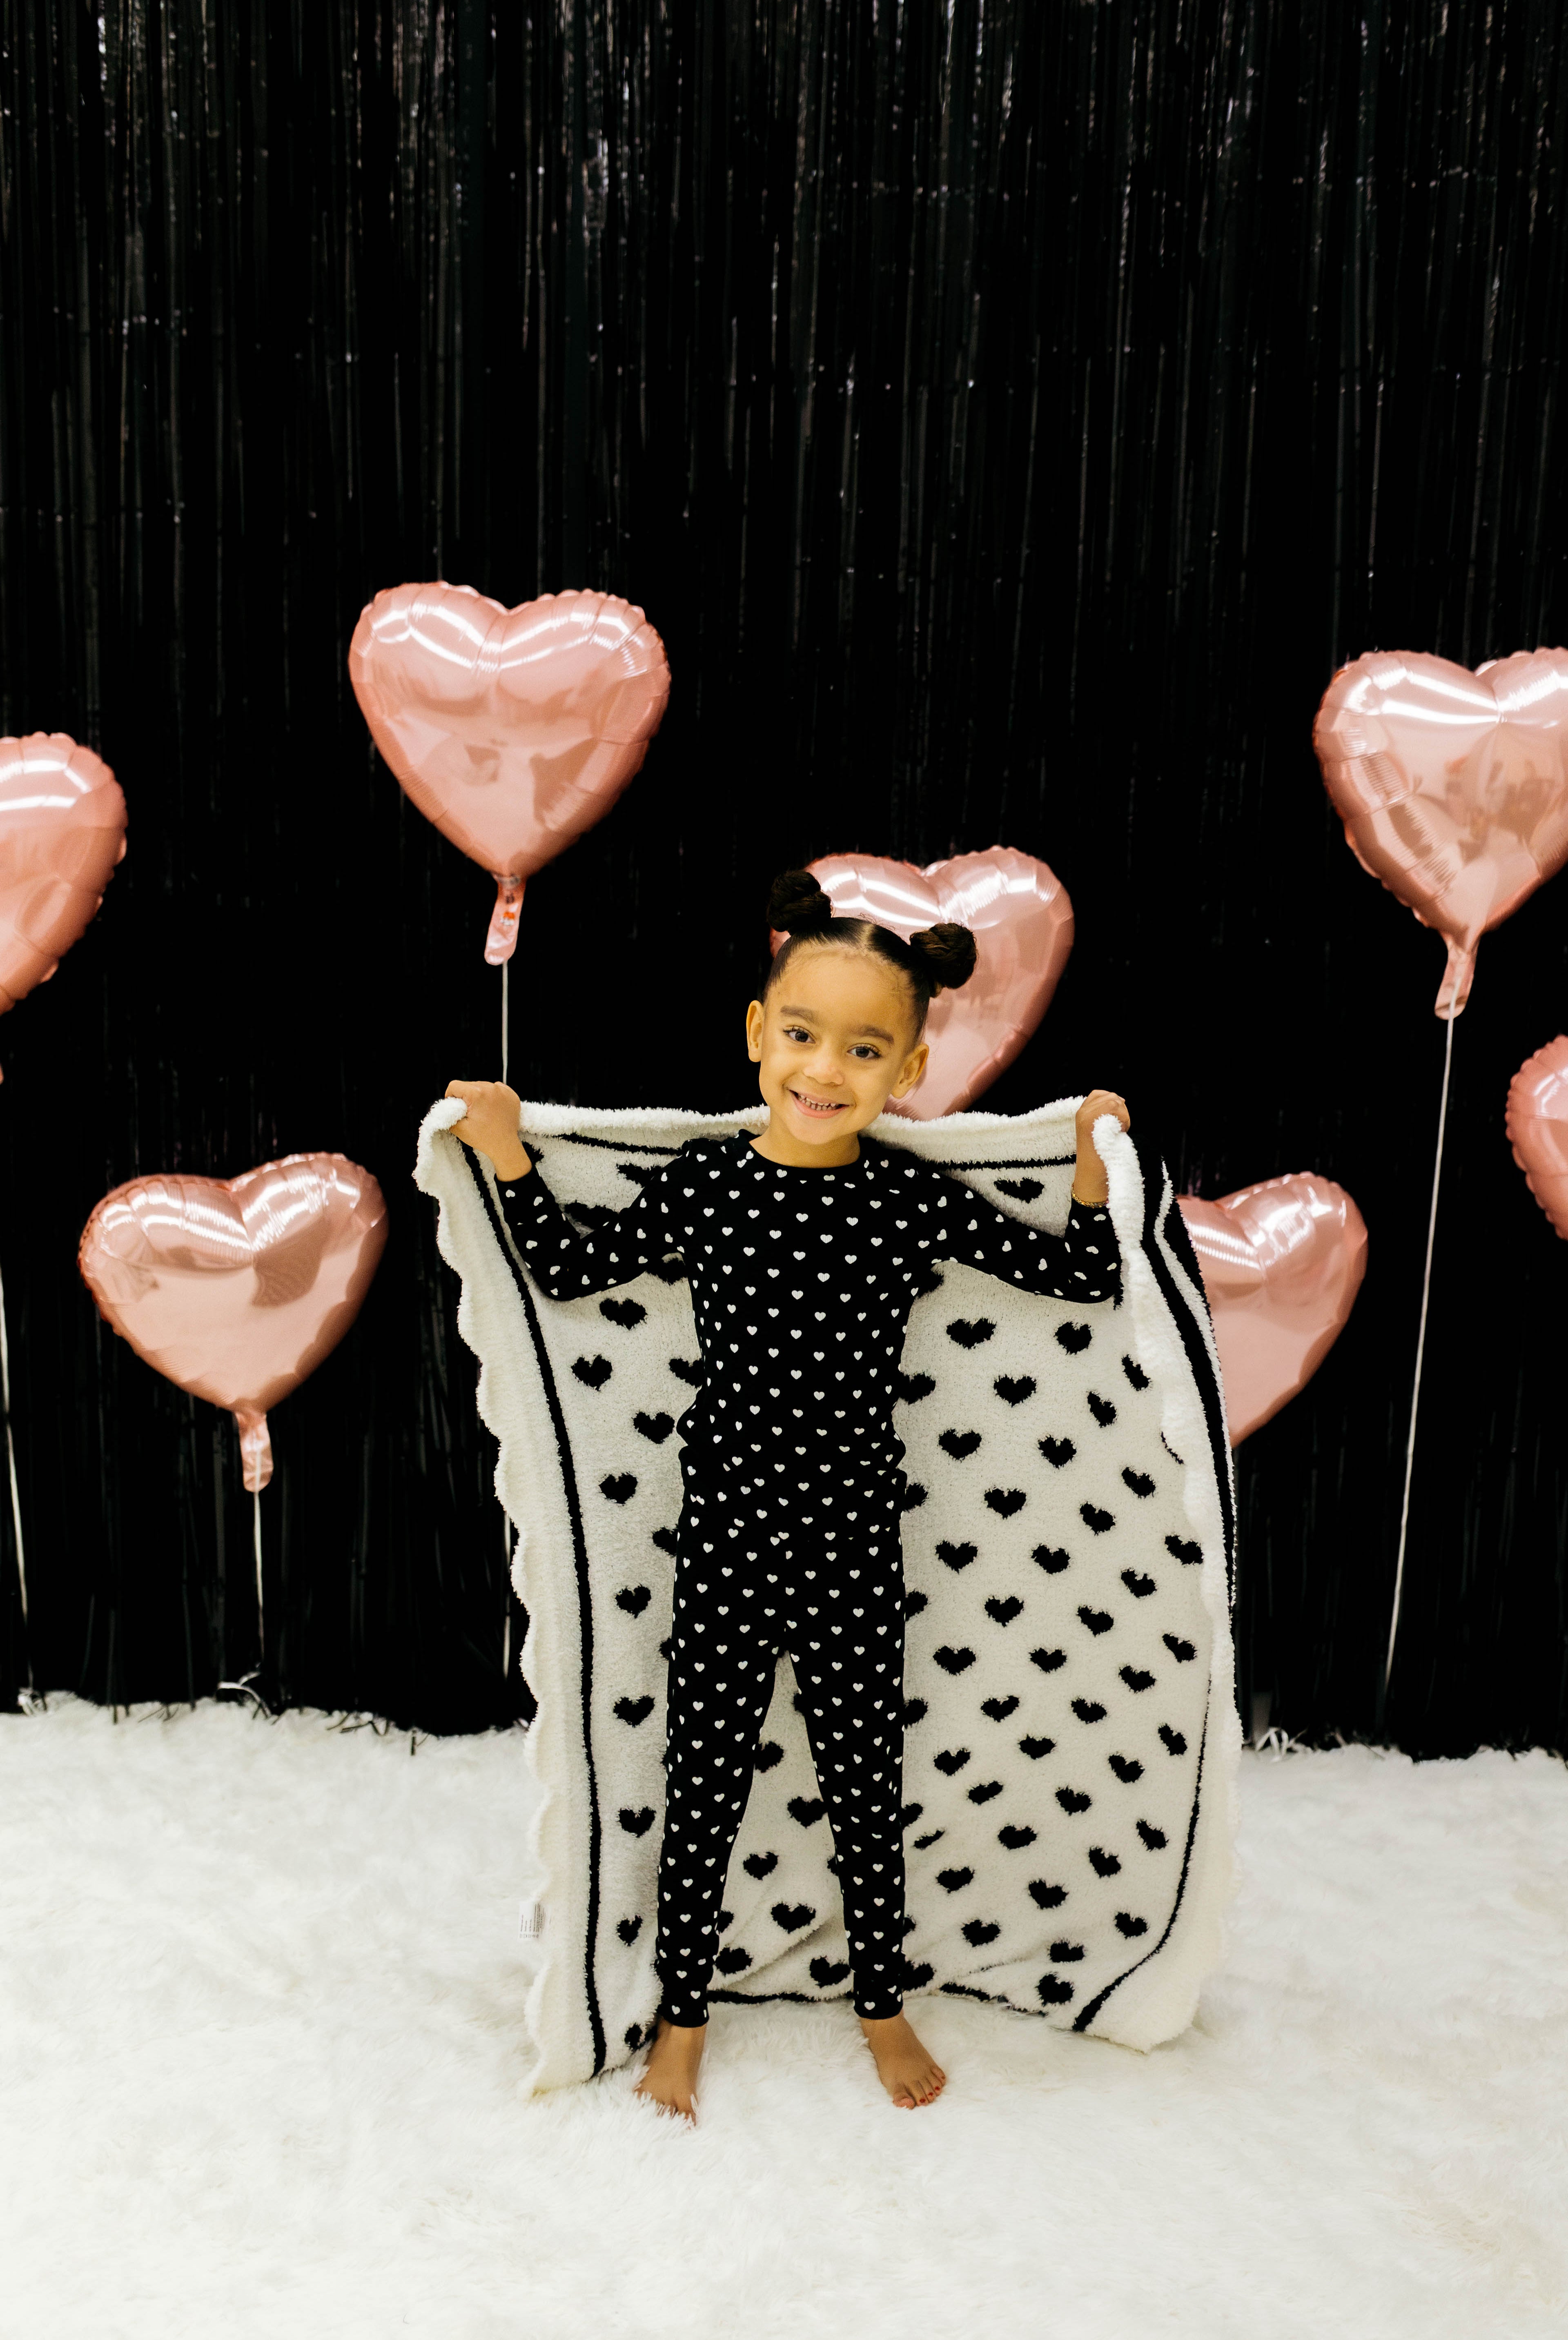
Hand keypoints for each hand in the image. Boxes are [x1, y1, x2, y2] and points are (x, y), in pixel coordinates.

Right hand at [444, 1079, 530, 1180]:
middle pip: (468, 1085)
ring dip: (479, 1096)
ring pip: (482, 1086)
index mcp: (477, 1093)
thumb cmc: (484, 1138)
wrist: (505, 1146)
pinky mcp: (511, 1094)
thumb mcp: (459, 1128)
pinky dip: (492, 1096)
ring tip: (483, 1112)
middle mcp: (491, 1088)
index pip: (454, 1085)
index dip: (451, 1096)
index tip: (456, 1108)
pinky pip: (496, 1089)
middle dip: (466, 1097)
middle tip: (470, 1113)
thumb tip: (445, 1108)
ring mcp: (503, 1090)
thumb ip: (448, 1115)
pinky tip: (492, 1109)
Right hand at [1072, 1089, 1129, 1206]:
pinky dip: (1124, 1120)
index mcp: (1081, 1113)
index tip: (1118, 1117)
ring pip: (1115, 1102)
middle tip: (1120, 1128)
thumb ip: (1104, 1115)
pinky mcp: (1093, 1122)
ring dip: (1124, 1116)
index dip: (1112, 1100)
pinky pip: (1116, 1110)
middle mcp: (1081, 1112)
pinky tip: (1120, 1132)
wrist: (1092, 1174)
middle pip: (1111, 1096)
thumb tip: (1120, 1100)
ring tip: (1119, 1131)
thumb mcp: (1100, 1130)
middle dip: (1121, 1110)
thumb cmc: (1100, 1155)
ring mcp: (1086, 1116)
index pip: (1099, 1093)